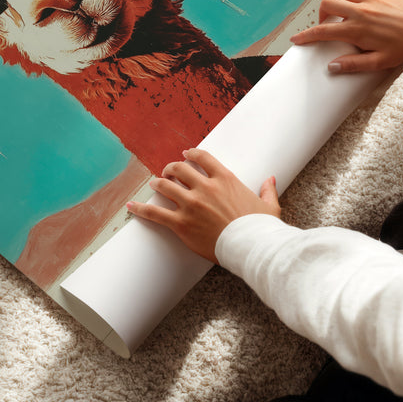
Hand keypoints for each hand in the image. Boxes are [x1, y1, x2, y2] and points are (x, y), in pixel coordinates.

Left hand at [126, 148, 280, 263]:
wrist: (252, 247)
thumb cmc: (261, 228)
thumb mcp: (269, 206)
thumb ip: (267, 190)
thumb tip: (271, 179)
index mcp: (225, 179)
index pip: (202, 158)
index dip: (191, 154)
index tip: (185, 155)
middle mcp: (205, 187)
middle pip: (179, 169)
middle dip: (171, 168)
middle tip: (167, 172)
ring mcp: (191, 204)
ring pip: (165, 186)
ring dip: (157, 184)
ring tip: (154, 185)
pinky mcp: (181, 224)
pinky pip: (155, 213)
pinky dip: (141, 209)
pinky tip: (131, 207)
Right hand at [290, 0, 402, 73]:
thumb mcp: (379, 62)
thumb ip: (354, 64)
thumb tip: (331, 67)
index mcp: (357, 29)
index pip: (323, 31)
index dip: (306, 35)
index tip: (296, 39)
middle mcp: (360, 10)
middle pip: (327, 4)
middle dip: (321, 14)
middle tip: (327, 24)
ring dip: (337, 0)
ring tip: (342, 11)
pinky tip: (360, 3)